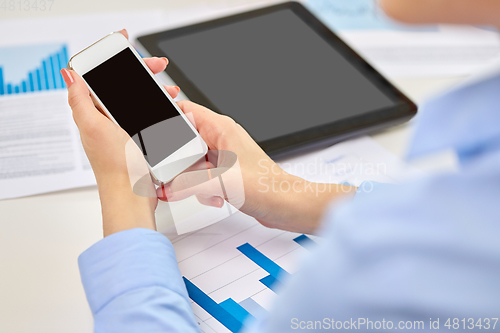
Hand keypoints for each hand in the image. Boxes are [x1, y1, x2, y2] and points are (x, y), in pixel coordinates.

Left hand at [61, 29, 180, 236]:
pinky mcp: (138, 139)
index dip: (116, 62)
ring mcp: (123, 129)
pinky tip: (170, 108)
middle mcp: (106, 120)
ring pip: (138, 99)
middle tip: (158, 67)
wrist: (134, 196)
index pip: (101, 78)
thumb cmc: (117, 168)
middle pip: (122, 86)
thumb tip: (69, 75)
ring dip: (154, 90)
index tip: (132, 54)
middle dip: (141, 73)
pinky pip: (148, 115)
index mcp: (94, 114)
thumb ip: (80, 101)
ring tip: (169, 90)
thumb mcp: (96, 129)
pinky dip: (159, 107)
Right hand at [157, 102, 357, 233]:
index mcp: (221, 129)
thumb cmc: (267, 187)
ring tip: (200, 190)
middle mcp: (221, 140)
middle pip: (182, 141)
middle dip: (175, 161)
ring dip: (188, 179)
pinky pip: (199, 176)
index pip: (184, 110)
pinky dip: (199, 188)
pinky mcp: (224, 173)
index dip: (165, 117)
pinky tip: (213, 198)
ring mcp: (222, 157)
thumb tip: (167, 186)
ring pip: (189, 162)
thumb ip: (188, 182)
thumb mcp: (221, 182)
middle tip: (170, 174)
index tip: (149, 129)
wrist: (285, 206)